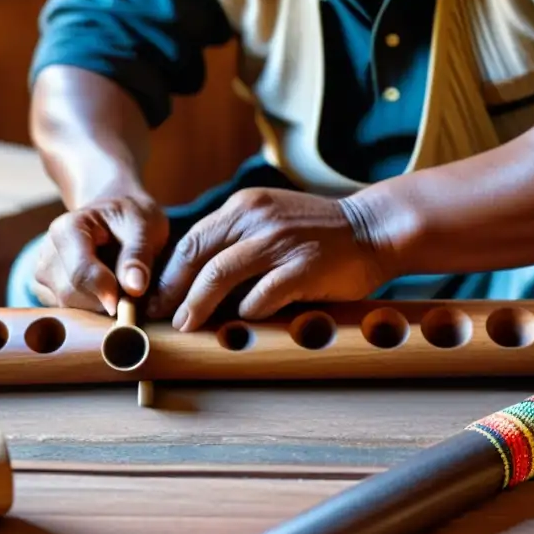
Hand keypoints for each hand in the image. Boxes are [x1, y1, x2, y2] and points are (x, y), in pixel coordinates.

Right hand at [31, 193, 168, 314]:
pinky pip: (69, 311)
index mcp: (67, 228)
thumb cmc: (131, 218)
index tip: (127, 303)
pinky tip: (106, 291)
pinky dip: (91, 309)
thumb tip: (134, 288)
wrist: (115, 213)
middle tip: (132, 293)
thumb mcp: (144, 227)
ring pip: (69, 307)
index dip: (104, 291)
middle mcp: (48, 251)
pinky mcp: (47, 290)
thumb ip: (138, 256)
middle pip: (72, 294)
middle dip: (104, 301)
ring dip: (98, 306)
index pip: (80, 272)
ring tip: (119, 285)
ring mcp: (44, 273)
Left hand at [147, 188, 391, 329]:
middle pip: (197, 256)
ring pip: (219, 275)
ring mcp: (280, 242)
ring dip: (197, 306)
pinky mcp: (303, 267)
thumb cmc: (321, 235)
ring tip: (187, 326)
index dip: (169, 273)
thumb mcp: (272, 222)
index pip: (193, 240)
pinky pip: (261, 295)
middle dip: (173, 291)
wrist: (375, 228)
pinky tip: (241, 323)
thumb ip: (238, 241)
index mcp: (245, 206)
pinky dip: (246, 313)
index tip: (157, 298)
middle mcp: (257, 218)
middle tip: (161, 316)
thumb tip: (197, 282)